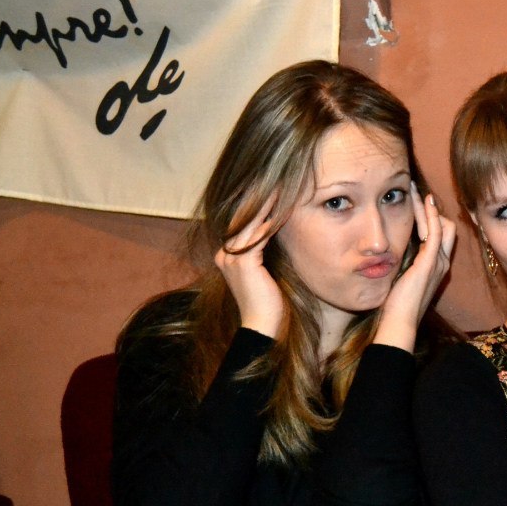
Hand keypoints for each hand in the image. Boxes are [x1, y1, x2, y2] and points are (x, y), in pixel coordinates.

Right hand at [214, 195, 282, 337]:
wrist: (262, 327)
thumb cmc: (269, 302)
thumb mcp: (265, 270)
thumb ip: (264, 250)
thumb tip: (275, 229)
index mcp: (227, 255)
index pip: (240, 222)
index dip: (256, 204)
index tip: (273, 187)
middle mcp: (224, 254)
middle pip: (242, 217)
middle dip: (260, 198)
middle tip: (277, 178)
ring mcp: (231, 258)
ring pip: (249, 222)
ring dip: (266, 203)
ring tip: (280, 185)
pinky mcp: (244, 263)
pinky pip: (258, 235)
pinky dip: (270, 220)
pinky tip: (282, 207)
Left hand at [373, 191, 456, 352]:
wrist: (400, 322)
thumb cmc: (396, 304)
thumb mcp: (401, 276)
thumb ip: (403, 261)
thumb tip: (392, 247)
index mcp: (436, 266)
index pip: (441, 234)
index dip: (430, 216)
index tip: (415, 201)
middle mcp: (442, 262)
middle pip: (446, 226)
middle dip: (431, 208)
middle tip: (414, 190)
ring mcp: (439, 262)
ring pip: (441, 225)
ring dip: (427, 207)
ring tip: (414, 190)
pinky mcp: (430, 262)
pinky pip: (436, 232)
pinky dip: (432, 215)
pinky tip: (424, 202)